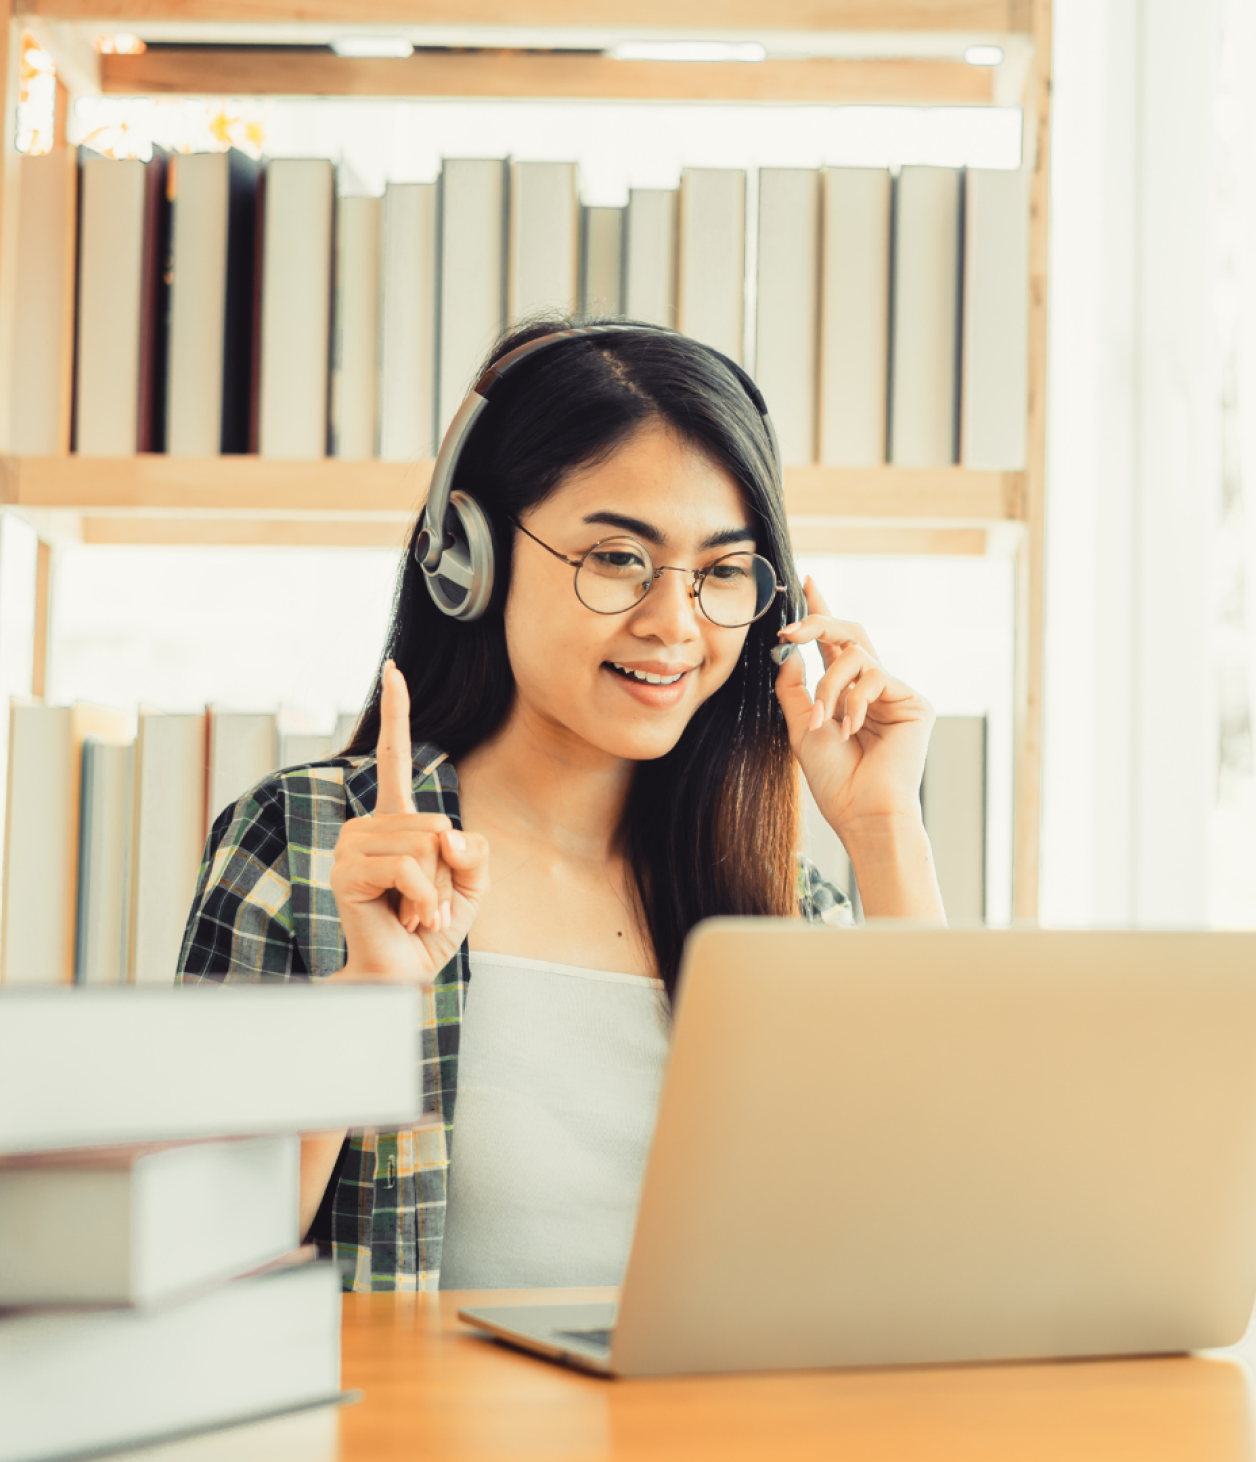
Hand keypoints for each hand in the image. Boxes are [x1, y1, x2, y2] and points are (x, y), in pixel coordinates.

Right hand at [329, 660, 489, 983]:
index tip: (393, 671)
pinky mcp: (346, 873)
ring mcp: (350, 848)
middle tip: (426, 903)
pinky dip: (426, 900)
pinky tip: (410, 919)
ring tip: (413, 913)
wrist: (401, 976)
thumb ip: (474, 851)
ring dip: (436, 890)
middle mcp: (366, 826)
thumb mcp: (472, 884)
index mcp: (395, 821)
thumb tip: (446, 831)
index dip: (396, 713)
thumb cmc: (431, 929)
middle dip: (448, 871)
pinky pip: (410, 869)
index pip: (394, 758)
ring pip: (424, 844)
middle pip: (434, 822)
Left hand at [773, 577, 934, 841]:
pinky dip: (853, 701)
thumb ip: (795, 689)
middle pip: (852, 634)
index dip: (821, 613)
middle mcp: (873, 688)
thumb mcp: (801, 727)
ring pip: (856, 655)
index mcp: (847, 693)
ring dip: (829, 685)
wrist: (862, 811)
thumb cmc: (834, 779)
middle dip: (819, 622)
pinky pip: (875, 676)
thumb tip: (789, 653)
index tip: (807, 583)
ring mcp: (896, 693)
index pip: (833, 644)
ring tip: (824, 721)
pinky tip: (850, 729)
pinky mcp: (914, 702)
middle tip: (789, 630)